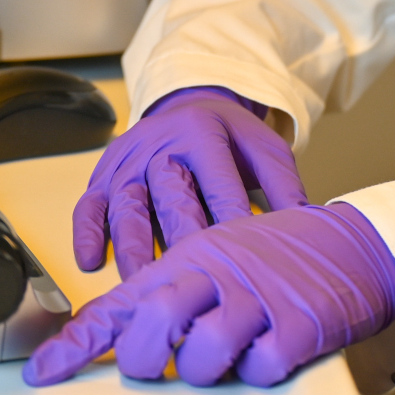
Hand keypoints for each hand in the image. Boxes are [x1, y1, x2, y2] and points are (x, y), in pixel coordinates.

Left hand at [26, 202, 394, 387]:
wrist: (345, 244)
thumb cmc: (272, 256)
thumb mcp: (208, 259)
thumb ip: (160, 294)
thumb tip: (114, 336)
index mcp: (185, 259)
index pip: (118, 304)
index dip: (75, 344)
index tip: (41, 373)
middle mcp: (215, 273)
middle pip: (154, 329)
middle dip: (153, 360)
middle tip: (172, 361)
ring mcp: (256, 299)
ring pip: (204, 360)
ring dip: (212, 368)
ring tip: (231, 348)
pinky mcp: (296, 326)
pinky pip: (259, 370)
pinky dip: (261, 370)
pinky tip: (271, 347)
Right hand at [72, 86, 305, 279]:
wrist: (185, 108)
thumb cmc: (227, 140)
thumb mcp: (263, 148)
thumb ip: (284, 186)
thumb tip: (308, 229)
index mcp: (203, 133)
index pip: (218, 180)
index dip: (230, 218)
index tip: (241, 258)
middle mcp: (160, 145)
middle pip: (169, 194)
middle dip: (180, 236)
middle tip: (190, 278)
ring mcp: (127, 163)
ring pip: (126, 206)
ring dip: (132, 247)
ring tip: (144, 286)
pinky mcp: (101, 178)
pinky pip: (87, 206)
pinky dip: (86, 234)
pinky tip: (91, 264)